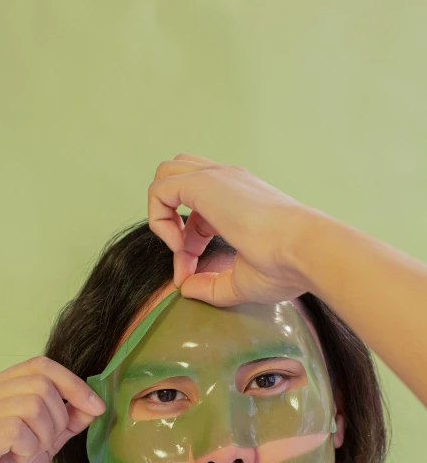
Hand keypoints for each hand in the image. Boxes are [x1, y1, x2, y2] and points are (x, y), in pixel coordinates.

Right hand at [0, 356, 105, 462]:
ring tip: (30, 453)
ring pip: (31, 406)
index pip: (40, 365)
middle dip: (59, 418)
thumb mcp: (44, 443)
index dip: (73, 383)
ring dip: (44, 436)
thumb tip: (94, 403)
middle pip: (40, 384)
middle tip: (46, 444)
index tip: (96, 407)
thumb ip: (66, 421)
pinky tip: (19, 460)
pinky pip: (16, 430)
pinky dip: (29, 448)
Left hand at [148, 152, 318, 305]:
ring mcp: (216, 177)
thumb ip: (212, 286)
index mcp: (239, 199)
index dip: (186, 248)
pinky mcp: (204, 183)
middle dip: (172, 218)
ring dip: (162, 214)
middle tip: (184, 254)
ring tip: (177, 248)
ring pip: (166, 173)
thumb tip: (186, 288)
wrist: (304, 250)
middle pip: (180, 178)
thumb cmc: (285, 266)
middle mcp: (227, 181)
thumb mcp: (241, 282)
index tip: (192, 277)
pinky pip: (159, 189)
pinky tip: (178, 246)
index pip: (198, 211)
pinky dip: (158, 219)